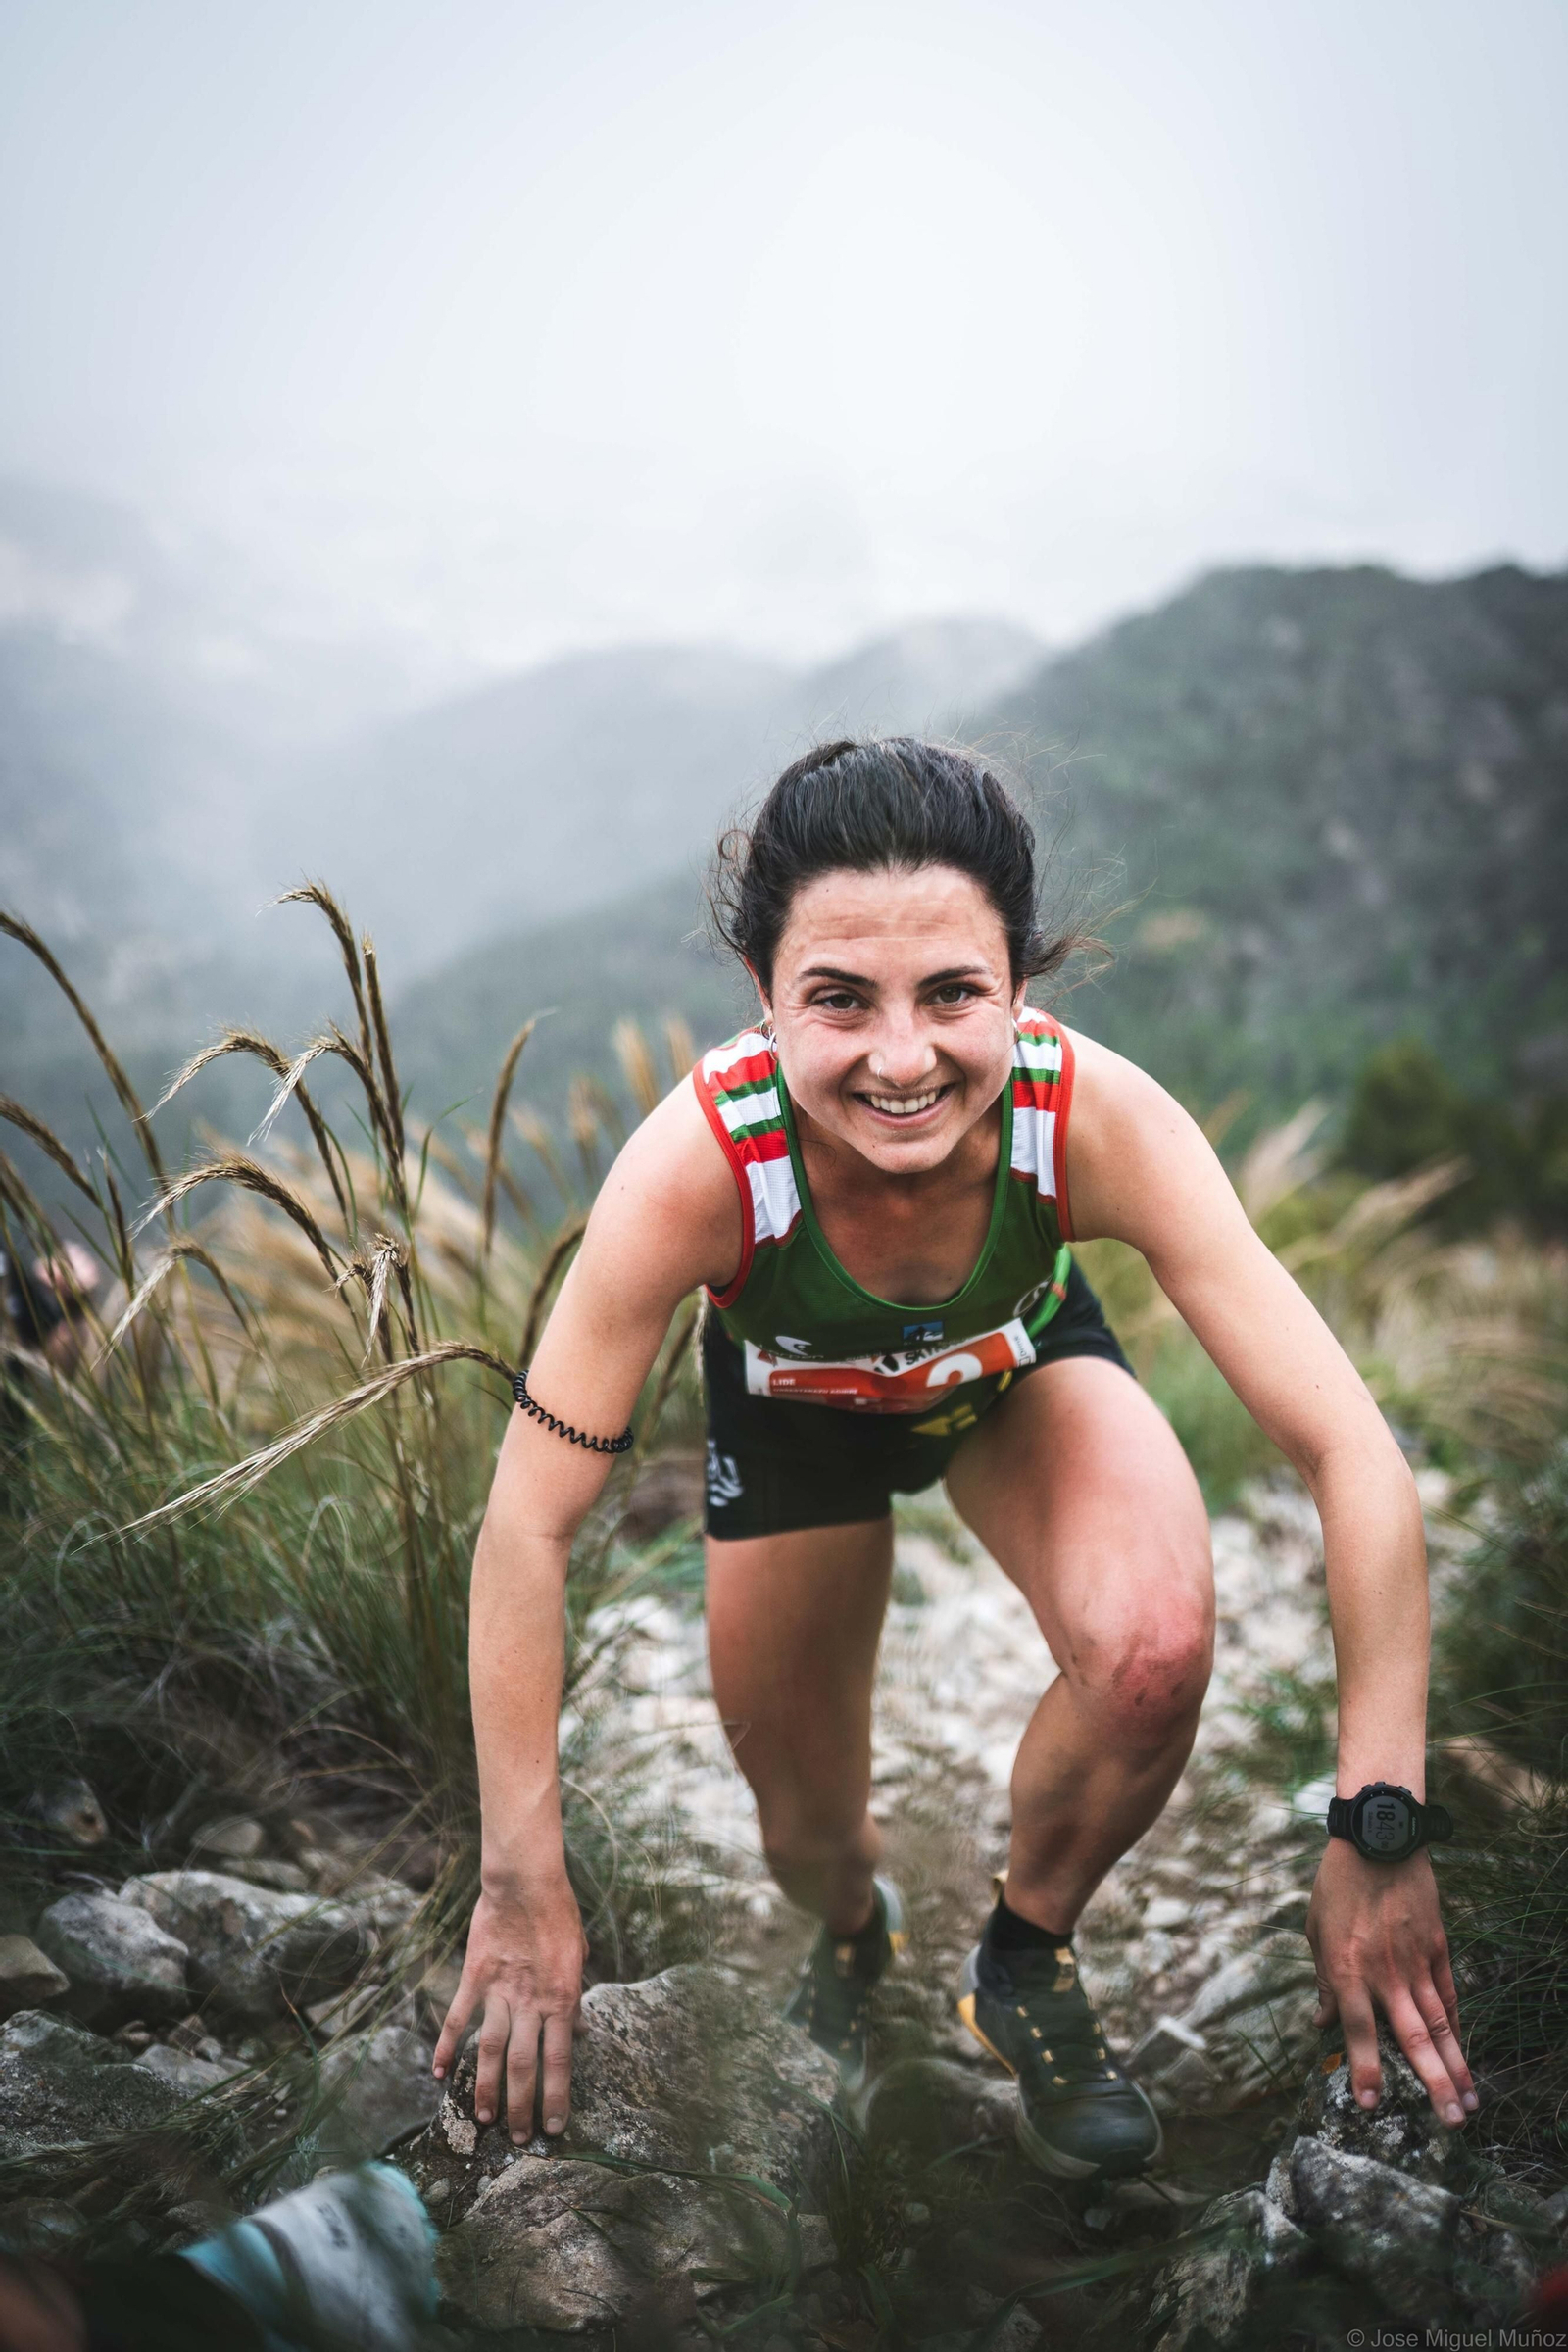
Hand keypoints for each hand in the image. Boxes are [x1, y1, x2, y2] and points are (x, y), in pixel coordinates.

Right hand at [432, 1881, 587, 2142]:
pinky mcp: (474, 1978)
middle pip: (525, 2066)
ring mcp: (500, 1991)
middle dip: (521, 2106)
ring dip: (487, 2088)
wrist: (526, 1881)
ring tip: (485, 2120)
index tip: (552, 2129)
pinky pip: (458, 2019)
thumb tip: (582, 2032)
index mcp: (562, 1999)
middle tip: (518, 2138)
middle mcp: (531, 2002)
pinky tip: (439, 2074)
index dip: (556, 2098)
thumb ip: (575, 1998)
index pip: (560, 2061)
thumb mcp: (579, 1957)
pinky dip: (447, 2047)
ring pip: (492, 2051)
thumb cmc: (559, 1915)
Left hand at [1307, 1839, 1477, 2127]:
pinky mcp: (1436, 1948)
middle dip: (1432, 2085)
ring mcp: (1415, 1961)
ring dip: (1455, 2065)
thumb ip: (1326, 1981)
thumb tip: (1324, 2022)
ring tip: (1469, 2102)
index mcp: (1347, 1969)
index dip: (1366, 2070)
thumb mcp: (1317, 1931)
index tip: (1372, 2105)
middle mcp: (1384, 1973)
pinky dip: (1455, 2025)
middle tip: (1452, 2123)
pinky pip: (1447, 1994)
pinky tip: (1463, 2052)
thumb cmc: (1337, 1885)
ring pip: (1439, 2024)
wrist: (1378, 1839)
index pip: (1358, 2032)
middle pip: (1412, 2039)